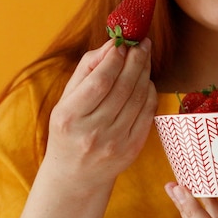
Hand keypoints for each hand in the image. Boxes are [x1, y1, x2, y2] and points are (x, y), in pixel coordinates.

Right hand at [43, 38, 156, 188]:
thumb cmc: (70, 129)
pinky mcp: (132, 149)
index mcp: (69, 117)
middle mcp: (92, 132)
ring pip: (138, 98)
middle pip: (123, 87)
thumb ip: (87, 69)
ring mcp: (114, 143)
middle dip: (136, 60)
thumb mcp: (66, 100)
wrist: (75, 175)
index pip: (100, 82)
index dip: (115, 59)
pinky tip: (146, 80)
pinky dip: (150, 93)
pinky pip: (147, 113)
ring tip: (144, 56)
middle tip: (142, 42)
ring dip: (145, 73)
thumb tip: (112, 43)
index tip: (122, 42)